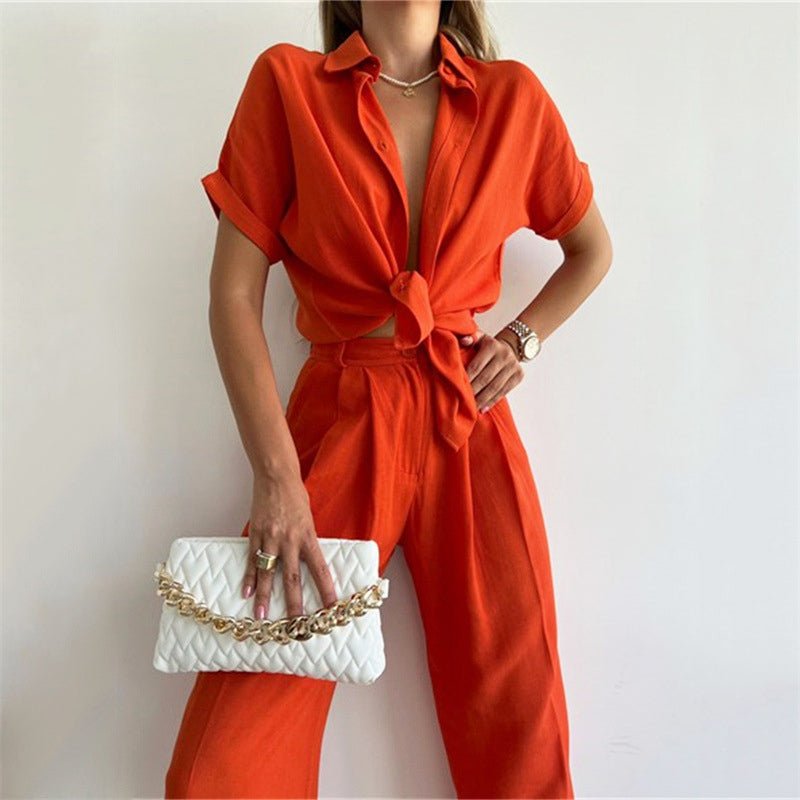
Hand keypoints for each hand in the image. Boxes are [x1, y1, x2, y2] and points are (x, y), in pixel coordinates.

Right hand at [242, 472, 338, 621]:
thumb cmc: (295, 497)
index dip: (326, 590)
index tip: (330, 607)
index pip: (320, 569)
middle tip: (295, 625)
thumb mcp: (308, 520)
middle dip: (294, 603)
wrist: (276, 477)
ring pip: (268, 573)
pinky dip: (250, 577)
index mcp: (308, 537)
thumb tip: (307, 562)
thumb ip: (307, 541)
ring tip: (262, 617)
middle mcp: (290, 541)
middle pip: (292, 578)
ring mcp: (271, 539)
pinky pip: (252, 560)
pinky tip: (247, 592)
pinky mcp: (256, 534)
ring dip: (265, 597)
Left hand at [457, 328, 523, 412]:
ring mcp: (513, 366)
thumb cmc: (488, 346)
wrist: (511, 347)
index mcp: (492, 346)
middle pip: (485, 378)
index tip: (457, 389)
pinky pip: (504, 391)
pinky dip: (492, 401)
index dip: (467, 379)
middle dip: (473, 391)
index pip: (476, 366)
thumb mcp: (479, 338)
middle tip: (462, 401)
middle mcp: (505, 355)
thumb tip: (464, 340)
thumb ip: (470, 338)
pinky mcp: (518, 376)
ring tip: (471, 408)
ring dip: (482, 399)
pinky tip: (483, 409)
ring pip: (495, 387)